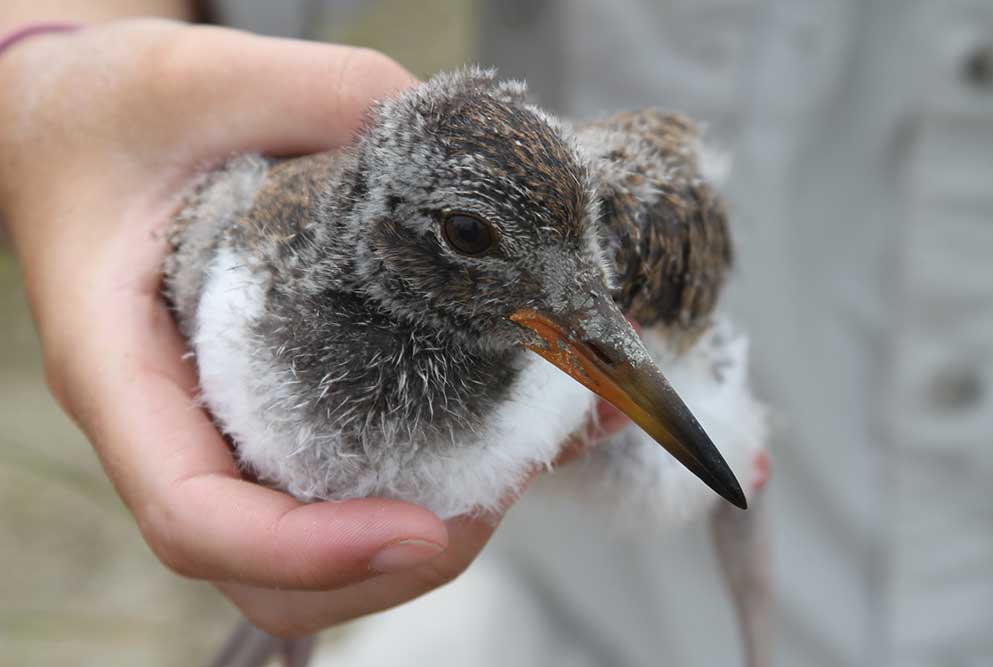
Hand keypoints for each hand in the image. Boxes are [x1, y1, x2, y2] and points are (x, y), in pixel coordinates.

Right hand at [0, 19, 623, 636]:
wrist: (78, 132)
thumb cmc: (109, 118)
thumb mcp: (198, 78)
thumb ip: (324, 95)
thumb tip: (456, 151)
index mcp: (122, 365)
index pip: (195, 514)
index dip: (310, 549)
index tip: (423, 528)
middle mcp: (166, 425)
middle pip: (264, 572)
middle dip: (387, 563)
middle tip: (497, 491)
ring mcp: (215, 430)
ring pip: (301, 557)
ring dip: (411, 541)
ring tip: (506, 472)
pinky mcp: (258, 413)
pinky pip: (328, 491)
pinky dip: (414, 491)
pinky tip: (492, 438)